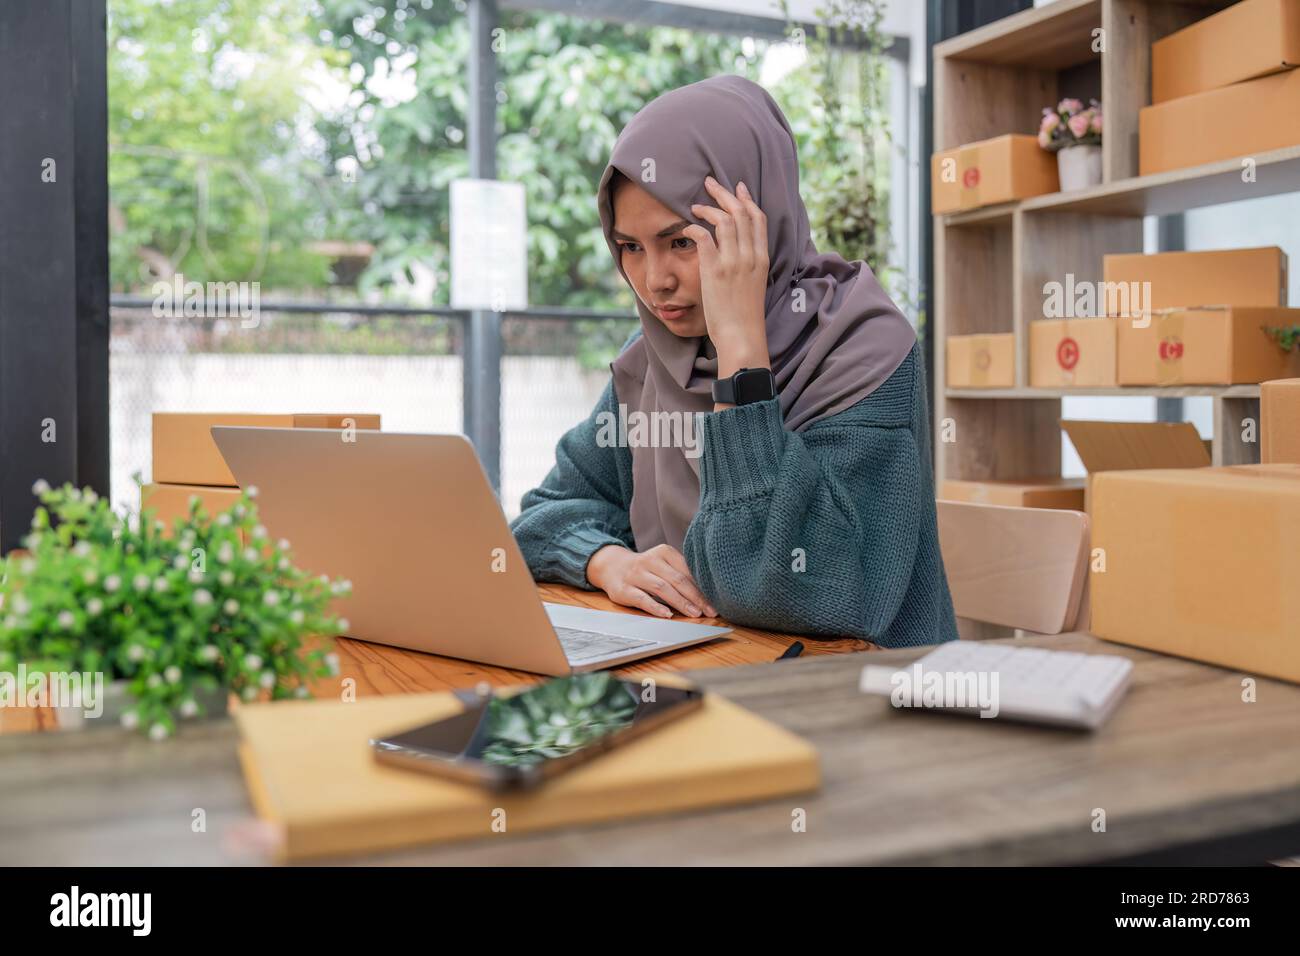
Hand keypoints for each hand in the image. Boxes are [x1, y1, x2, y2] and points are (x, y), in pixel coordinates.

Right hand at [586, 544, 717, 619]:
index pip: (687, 571)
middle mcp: (650, 560)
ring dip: (680, 602)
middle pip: (677, 580)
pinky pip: (642, 598)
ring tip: (694, 614)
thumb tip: (707, 593)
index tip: (714, 602)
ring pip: (662, 588)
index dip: (702, 588)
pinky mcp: (624, 589)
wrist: (612, 566)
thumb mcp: (663, 564)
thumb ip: (681, 573)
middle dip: (695, 597)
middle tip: (709, 611)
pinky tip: (667, 615)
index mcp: (664, 552)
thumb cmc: (646, 569)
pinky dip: (655, 607)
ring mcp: (636, 574)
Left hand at [684, 177, 769, 374]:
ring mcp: (733, 262)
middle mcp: (750, 256)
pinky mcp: (714, 271)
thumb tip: (736, 253)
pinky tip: (688, 227)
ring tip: (696, 206)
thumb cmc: (745, 316)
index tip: (738, 188)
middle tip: (710, 183)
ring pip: (724, 220)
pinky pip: (704, 237)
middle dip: (725, 194)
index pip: (758, 219)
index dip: (747, 200)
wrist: (741, 336)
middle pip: (741, 212)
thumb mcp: (754, 285)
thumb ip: (748, 266)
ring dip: (708, 208)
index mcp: (761, 258)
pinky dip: (695, 227)